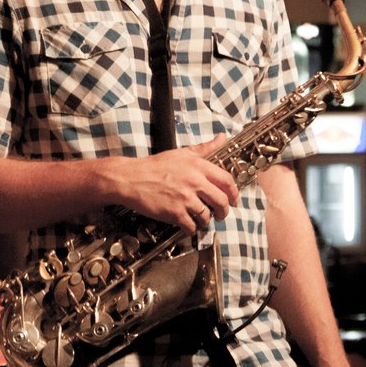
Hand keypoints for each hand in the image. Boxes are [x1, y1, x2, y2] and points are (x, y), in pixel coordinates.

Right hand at [111, 135, 238, 233]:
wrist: (131, 178)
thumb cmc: (155, 165)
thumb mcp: (182, 153)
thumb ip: (205, 148)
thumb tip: (221, 137)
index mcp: (198, 166)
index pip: (226, 181)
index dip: (234, 193)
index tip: (234, 199)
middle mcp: (194, 182)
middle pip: (221, 201)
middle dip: (223, 211)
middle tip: (220, 214)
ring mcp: (185, 199)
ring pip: (207, 216)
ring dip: (205, 221)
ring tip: (200, 219)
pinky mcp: (175, 213)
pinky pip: (191, 226)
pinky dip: (191, 229)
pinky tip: (188, 225)